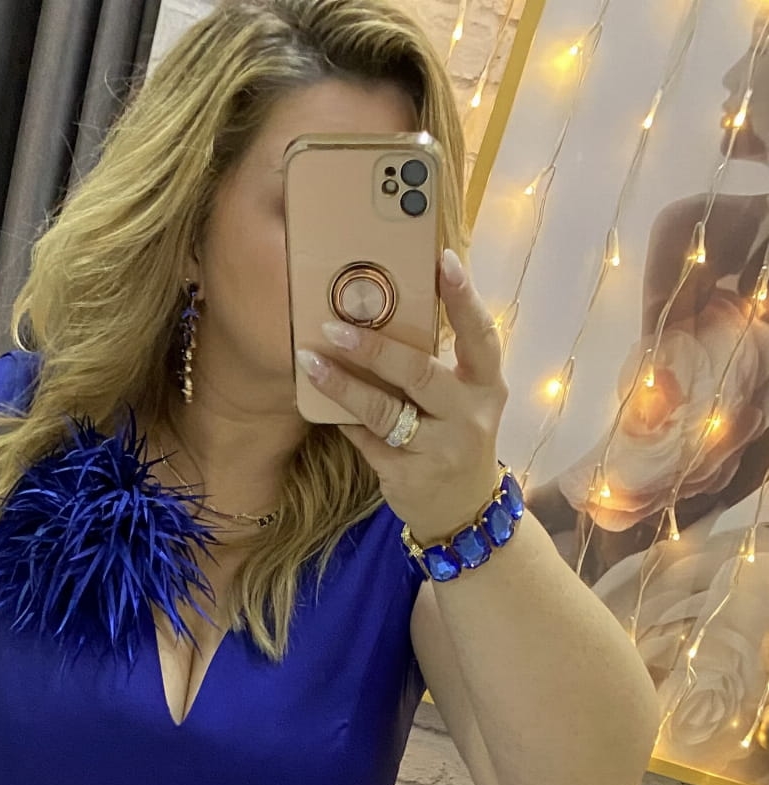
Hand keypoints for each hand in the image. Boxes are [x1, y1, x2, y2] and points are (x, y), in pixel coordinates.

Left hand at [296, 247, 508, 548]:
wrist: (463, 512)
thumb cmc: (455, 438)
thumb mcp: (464, 399)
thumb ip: (439, 362)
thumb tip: (386, 307)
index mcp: (485, 386)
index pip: (480, 335)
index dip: (463, 297)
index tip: (443, 261)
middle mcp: (468, 417)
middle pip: (419, 373)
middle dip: (374, 348)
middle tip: (334, 326)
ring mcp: (439, 450)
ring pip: (385, 411)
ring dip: (343, 384)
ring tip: (310, 361)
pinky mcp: (407, 477)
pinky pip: (367, 440)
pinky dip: (343, 418)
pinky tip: (319, 399)